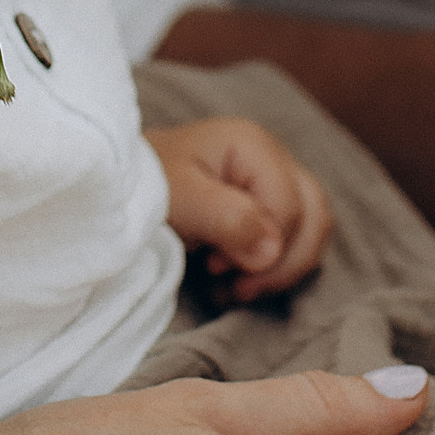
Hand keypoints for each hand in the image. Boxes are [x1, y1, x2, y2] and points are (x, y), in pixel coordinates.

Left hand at [150, 113, 332, 298]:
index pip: (289, 207)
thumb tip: (271, 251)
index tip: (215, 267)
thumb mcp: (179, 201)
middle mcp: (272, 159)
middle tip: (236, 288)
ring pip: (312, 232)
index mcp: (253, 145)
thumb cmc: (144, 187)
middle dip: (281, 265)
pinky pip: (295, 242)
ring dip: (280, 271)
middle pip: (314, 217)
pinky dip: (273, 270)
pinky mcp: (267, 208)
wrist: (121, 191)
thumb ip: (227, 219)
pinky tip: (235, 283)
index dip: (263, 248)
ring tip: (234, 288)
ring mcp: (273, 182)